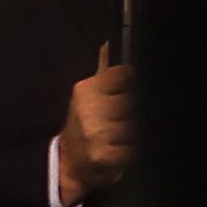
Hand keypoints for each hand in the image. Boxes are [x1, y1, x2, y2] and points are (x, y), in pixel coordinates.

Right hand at [60, 45, 134, 206]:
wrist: (69, 164)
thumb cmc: (85, 126)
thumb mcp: (90, 95)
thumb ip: (105, 70)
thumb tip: (110, 42)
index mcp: (87, 89)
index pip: (127, 74)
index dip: (133, 86)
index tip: (127, 95)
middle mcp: (89, 108)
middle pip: (136, 102)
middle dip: (135, 113)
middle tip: (121, 122)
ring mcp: (95, 132)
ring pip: (137, 125)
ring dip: (134, 133)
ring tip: (121, 136)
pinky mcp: (103, 154)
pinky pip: (134, 149)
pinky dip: (131, 151)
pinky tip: (120, 150)